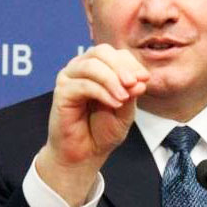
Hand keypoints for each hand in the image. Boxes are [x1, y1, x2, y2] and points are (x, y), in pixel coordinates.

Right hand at [36, 44, 148, 206]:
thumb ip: (131, 94)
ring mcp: (70, 78)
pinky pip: (83, 84)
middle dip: (121, 66)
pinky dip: (102, 92)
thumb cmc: (102, 130)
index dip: (131, 63)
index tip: (145, 79)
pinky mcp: (61, 92)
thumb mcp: (125, 111)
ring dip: (111, 79)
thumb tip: (140, 80)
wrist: (85, 154)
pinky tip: (114, 103)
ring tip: (124, 97)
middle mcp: (82, 68)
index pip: (115, 54)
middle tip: (134, 83)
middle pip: (101, 52)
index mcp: (99, 68)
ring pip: (91, 65)